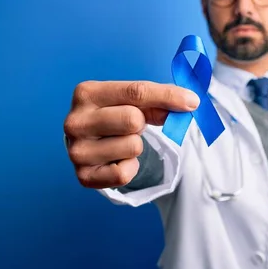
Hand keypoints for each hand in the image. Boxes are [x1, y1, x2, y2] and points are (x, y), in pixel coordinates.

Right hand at [63, 80, 198, 188]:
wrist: (91, 142)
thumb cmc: (115, 114)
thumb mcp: (134, 101)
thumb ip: (160, 100)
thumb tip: (189, 103)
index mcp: (86, 93)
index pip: (136, 92)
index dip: (169, 96)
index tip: (192, 102)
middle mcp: (75, 121)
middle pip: (133, 119)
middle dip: (142, 124)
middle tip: (132, 126)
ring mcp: (76, 150)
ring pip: (132, 147)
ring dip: (135, 147)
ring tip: (121, 143)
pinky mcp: (83, 176)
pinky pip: (123, 174)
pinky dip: (129, 168)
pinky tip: (117, 160)